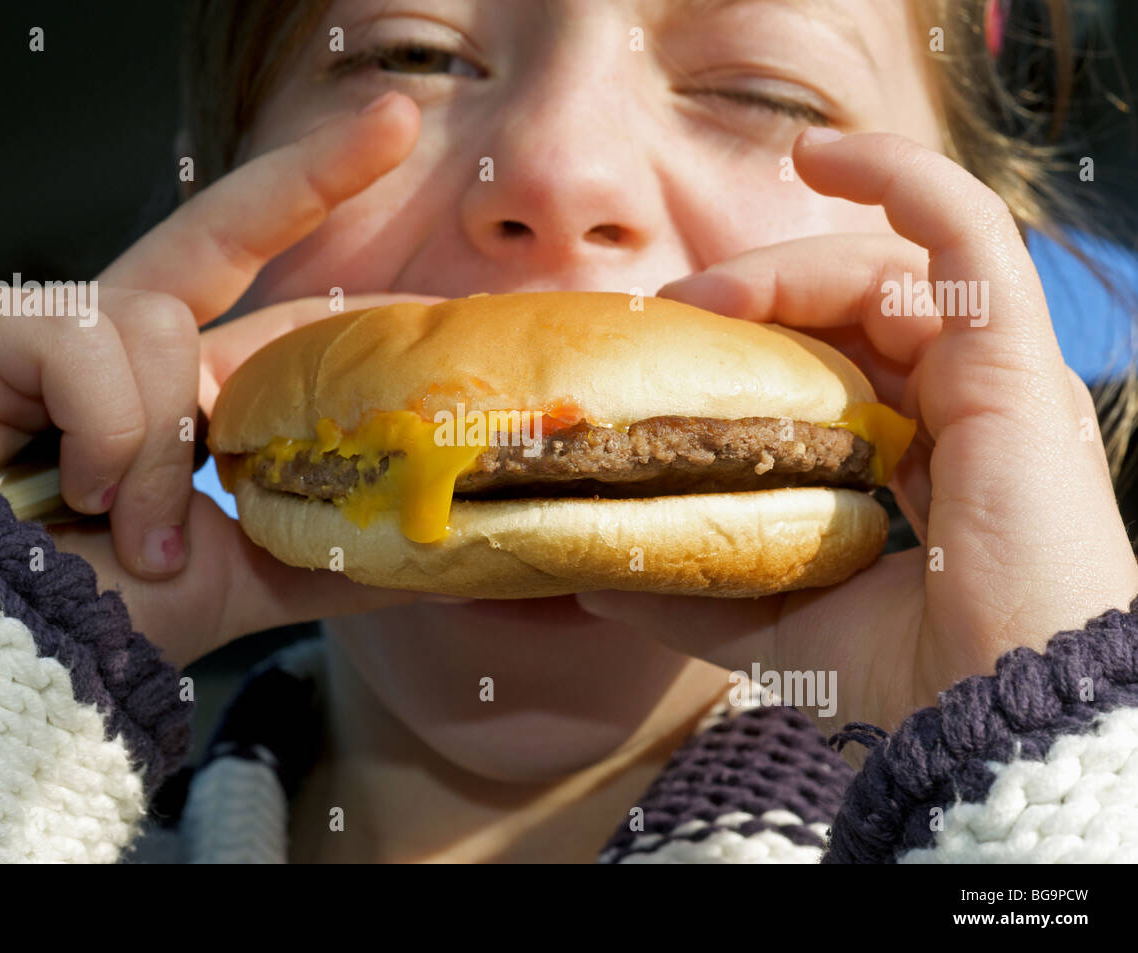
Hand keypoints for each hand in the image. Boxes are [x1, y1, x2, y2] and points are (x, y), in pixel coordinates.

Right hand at [0, 92, 448, 667]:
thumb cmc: (95, 620)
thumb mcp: (240, 576)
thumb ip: (325, 552)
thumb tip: (429, 551)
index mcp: (173, 394)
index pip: (267, 312)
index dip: (337, 272)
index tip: (415, 222)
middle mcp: (113, 346)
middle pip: (218, 231)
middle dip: (307, 176)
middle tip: (395, 120)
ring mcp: (40, 327)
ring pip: (158, 320)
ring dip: (162, 446)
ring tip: (131, 529)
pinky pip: (83, 341)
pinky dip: (105, 431)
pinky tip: (76, 491)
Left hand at [576, 129, 1137, 738]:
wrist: (994, 721)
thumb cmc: (905, 679)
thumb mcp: (772, 623)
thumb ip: (689, 589)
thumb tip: (586, 577)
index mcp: (917, 457)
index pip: (834, 362)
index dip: (755, 341)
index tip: (667, 348)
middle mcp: (960, 407)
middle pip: (852, 309)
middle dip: (754, 299)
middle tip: (668, 320)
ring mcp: (992, 374)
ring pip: (890, 267)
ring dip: (786, 265)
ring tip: (703, 297)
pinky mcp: (1012, 357)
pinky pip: (966, 231)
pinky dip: (900, 176)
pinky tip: (823, 153)